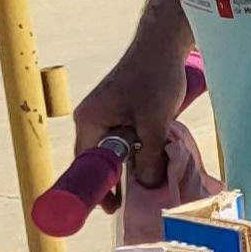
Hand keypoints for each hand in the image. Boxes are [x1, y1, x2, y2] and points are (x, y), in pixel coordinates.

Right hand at [71, 27, 193, 187]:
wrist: (163, 44)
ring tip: (150, 179)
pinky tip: (156, 156)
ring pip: (117, 148)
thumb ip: (150, 156)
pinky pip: (126, 136)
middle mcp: (92, 118)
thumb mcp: (155, 122)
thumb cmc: (155, 79)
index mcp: (89, 121)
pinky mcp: (121, 108)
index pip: (87, 164)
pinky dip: (140, 148)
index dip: (98, 187)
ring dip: (133, 162)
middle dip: (119, 177)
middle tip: (136, 198)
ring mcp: (106, 112)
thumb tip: (147, 186)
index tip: (113, 207)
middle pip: (101, 158)